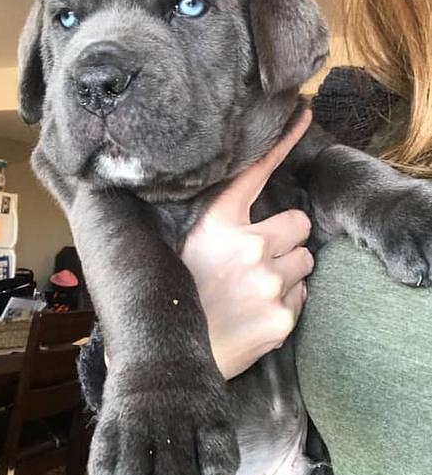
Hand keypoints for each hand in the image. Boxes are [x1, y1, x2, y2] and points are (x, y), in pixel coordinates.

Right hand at [182, 110, 313, 379]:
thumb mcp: (180, 248)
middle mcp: (248, 247)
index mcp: (217, 224)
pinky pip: (302, 296)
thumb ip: (209, 224)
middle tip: (261, 257)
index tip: (304, 113)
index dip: (283, 141)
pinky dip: (287, 302)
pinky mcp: (282, 317)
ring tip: (256, 289)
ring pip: (305, 261)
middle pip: (299, 223)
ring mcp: (269, 283)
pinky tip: (258, 313)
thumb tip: (229, 208)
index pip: (256, 172)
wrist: (169, 361)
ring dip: (288, 271)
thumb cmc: (173, 299)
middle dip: (287, 238)